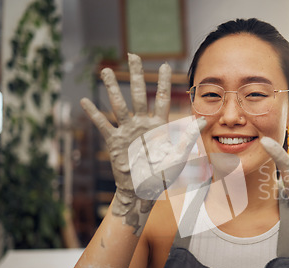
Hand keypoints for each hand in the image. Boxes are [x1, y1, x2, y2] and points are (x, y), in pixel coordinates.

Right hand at [80, 54, 204, 232]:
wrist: (144, 191)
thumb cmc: (163, 175)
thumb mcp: (179, 156)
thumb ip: (188, 137)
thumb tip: (203, 119)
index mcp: (160, 126)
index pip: (163, 99)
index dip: (164, 82)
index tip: (164, 65)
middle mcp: (143, 124)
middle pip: (139, 95)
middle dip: (136, 76)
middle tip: (132, 56)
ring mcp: (128, 131)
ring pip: (119, 105)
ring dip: (112, 88)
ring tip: (105, 71)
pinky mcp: (115, 142)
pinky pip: (104, 125)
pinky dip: (94, 114)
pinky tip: (85, 101)